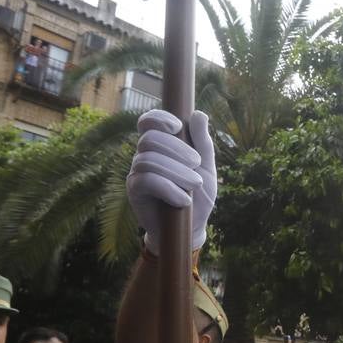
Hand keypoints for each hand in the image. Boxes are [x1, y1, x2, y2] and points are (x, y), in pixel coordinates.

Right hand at [127, 109, 216, 253]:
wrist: (191, 227)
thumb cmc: (199, 195)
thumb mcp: (207, 169)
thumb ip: (203, 143)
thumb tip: (198, 114)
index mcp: (161, 145)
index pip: (148, 122)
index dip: (158, 118)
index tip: (177, 126)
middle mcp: (144, 155)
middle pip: (150, 139)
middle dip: (177, 149)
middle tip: (197, 164)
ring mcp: (136, 173)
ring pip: (148, 160)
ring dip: (176, 172)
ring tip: (194, 185)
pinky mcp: (134, 192)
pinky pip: (146, 181)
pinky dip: (169, 189)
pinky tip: (184, 200)